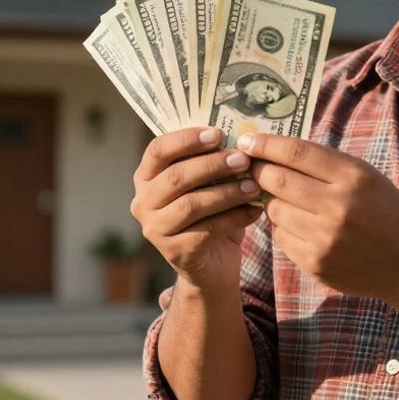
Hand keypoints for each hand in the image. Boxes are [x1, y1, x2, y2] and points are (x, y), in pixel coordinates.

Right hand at [131, 128, 264, 292]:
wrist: (211, 265)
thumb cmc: (209, 213)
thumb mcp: (207, 184)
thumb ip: (212, 161)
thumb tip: (240, 137)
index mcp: (146, 177)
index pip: (158, 149)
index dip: (186, 139)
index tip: (217, 134)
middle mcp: (143, 202)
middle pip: (176, 176)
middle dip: (212, 165)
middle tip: (243, 159)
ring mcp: (155, 229)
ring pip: (192, 204)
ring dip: (226, 192)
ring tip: (253, 186)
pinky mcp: (175, 251)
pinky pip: (207, 229)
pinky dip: (235, 218)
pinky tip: (255, 211)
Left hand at [240, 133, 398, 305]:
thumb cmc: (386, 212)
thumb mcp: (366, 177)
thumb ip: (324, 164)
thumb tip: (274, 151)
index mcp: (353, 177)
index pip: (296, 153)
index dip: (265, 144)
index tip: (247, 140)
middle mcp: (337, 207)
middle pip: (277, 180)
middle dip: (258, 170)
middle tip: (251, 166)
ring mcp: (325, 238)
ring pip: (274, 210)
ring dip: (271, 200)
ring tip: (284, 198)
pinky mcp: (316, 263)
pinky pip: (281, 237)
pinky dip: (284, 227)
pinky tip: (301, 224)